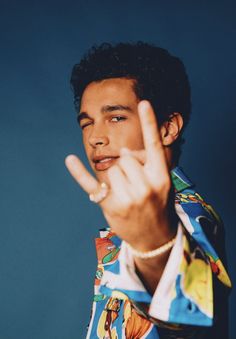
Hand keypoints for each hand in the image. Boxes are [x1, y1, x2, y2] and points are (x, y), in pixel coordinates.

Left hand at [65, 100, 176, 251]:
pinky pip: (91, 185)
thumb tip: (124, 152)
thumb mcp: (162, 184)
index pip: (154, 146)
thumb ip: (148, 164)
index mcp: (161, 177)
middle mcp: (146, 187)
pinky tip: (70, 160)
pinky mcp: (110, 205)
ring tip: (127, 193)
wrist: (156, 237)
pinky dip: (79, 172)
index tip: (144, 102)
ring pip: (111, 168)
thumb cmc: (158, 205)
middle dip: (127, 166)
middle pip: (125, 157)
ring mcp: (127, 198)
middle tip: (135, 183)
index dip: (150, 123)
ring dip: (116, 177)